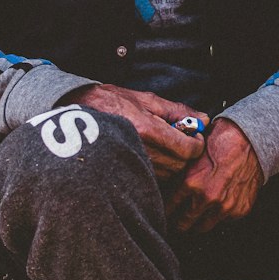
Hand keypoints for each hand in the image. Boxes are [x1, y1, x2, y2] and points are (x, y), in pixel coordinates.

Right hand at [63, 84, 208, 177]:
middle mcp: (139, 150)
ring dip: (173, 165)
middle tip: (183, 144)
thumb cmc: (111, 102)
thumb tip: (203, 119)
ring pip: (167, 176)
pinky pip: (151, 180)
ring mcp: (130, 165)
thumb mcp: (145, 99)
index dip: (197, 145)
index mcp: (147, 129)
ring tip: (167, 150)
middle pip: (179, 166)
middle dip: (186, 156)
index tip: (195, 138)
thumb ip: (177, 110)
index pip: (186, 149)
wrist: (75, 113)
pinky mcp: (122, 174)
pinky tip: (154, 159)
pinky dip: (159, 172)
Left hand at [166, 119, 263, 234]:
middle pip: (183, 223)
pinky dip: (218, 216)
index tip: (164, 213)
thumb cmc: (221, 141)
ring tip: (192, 220)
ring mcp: (224, 206)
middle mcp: (207, 197)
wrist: (251, 141)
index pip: (169, 207)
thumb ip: (180, 173)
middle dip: (177, 223)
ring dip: (196, 224)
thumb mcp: (193, 153)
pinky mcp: (239, 210)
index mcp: (191, 182)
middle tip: (175, 222)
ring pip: (202, 227)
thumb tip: (166, 184)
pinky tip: (215, 208)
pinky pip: (223, 221)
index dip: (165, 211)